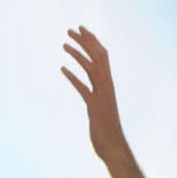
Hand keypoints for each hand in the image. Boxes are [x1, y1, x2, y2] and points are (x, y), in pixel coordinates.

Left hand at [60, 26, 128, 161]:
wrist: (114, 147)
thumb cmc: (108, 131)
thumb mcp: (101, 108)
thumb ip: (97, 97)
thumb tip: (92, 91)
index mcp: (109, 84)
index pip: (102, 56)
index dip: (92, 42)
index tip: (81, 30)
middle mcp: (107, 87)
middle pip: (98, 58)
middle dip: (85, 42)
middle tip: (71, 29)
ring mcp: (102, 97)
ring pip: (91, 69)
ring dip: (78, 54)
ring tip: (64, 44)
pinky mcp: (94, 107)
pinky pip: (83, 89)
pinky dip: (73, 78)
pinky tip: (62, 69)